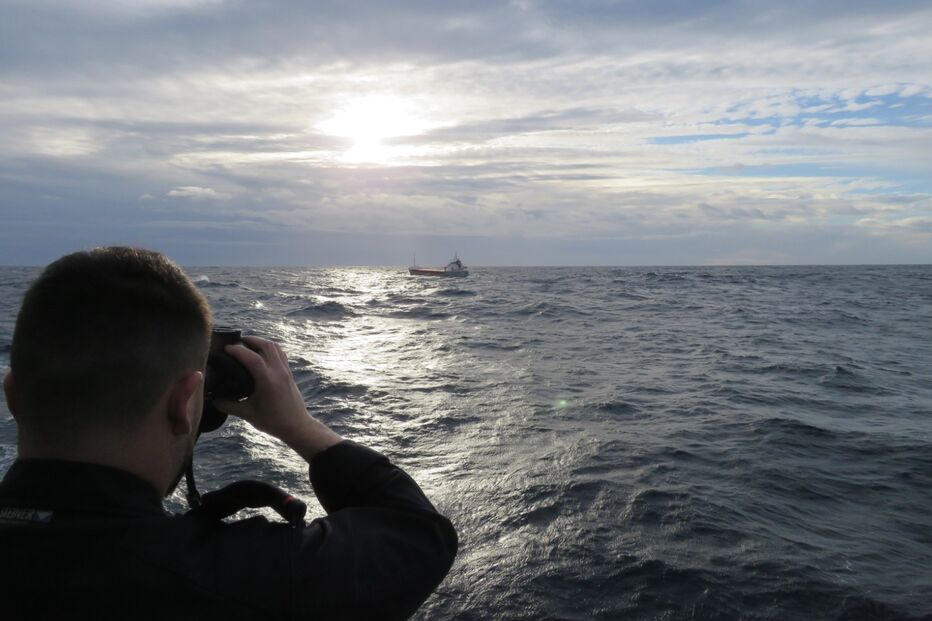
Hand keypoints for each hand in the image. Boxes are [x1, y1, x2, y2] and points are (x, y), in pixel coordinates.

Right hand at [215, 336, 341, 459]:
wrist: (297, 426)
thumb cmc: (273, 421)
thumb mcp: (248, 414)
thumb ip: (229, 405)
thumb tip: (212, 399)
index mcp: (268, 381)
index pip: (252, 358)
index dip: (238, 350)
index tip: (225, 348)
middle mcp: (278, 372)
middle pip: (266, 345)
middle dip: (250, 340)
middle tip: (236, 343)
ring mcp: (286, 371)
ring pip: (275, 347)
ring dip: (260, 342)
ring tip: (247, 344)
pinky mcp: (289, 373)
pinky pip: (280, 353)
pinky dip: (269, 348)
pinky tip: (260, 354)